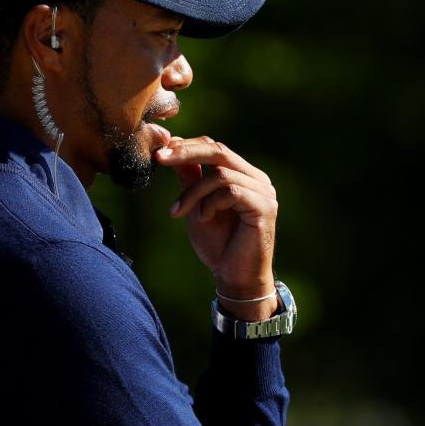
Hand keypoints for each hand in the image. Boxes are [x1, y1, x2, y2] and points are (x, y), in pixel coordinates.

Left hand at [155, 136, 278, 320]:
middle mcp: (257, 179)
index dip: (186, 146)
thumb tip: (173, 149)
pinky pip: (231, 191)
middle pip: (219, 150)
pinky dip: (210, 203)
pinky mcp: (265, 207)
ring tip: (180, 213)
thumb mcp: (196, 206)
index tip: (159, 153)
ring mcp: (264, 192)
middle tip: (160, 158)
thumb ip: (190, 179)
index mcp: (243, 175)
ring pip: (220, 174)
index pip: (214, 147)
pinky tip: (203, 219)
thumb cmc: (218, 245)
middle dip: (185, 153)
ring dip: (193, 193)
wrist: (235, 279)